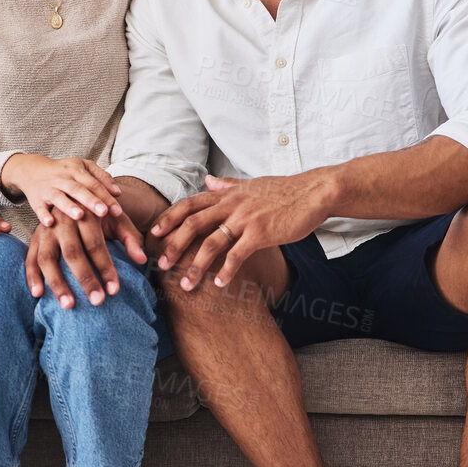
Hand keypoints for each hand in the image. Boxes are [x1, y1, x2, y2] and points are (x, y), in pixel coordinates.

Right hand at [1, 153, 121, 225]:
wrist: (32, 170)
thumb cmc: (64, 172)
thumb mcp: (83, 168)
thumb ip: (102, 178)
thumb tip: (118, 193)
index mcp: (76, 170)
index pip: (93, 183)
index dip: (106, 197)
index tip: (118, 211)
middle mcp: (63, 179)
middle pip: (78, 189)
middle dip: (91, 201)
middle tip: (104, 212)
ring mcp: (48, 189)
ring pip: (59, 197)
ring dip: (68, 206)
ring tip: (79, 216)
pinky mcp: (36, 199)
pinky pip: (39, 208)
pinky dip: (43, 215)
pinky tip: (50, 223)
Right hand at [25, 209, 147, 308]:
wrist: (74, 193)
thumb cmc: (100, 212)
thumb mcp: (117, 218)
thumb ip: (130, 238)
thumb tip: (141, 260)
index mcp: (85, 212)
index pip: (95, 244)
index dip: (105, 267)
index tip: (115, 289)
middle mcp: (63, 219)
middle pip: (73, 252)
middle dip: (85, 278)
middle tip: (97, 301)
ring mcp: (46, 229)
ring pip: (48, 257)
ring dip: (57, 282)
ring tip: (69, 306)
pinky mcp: (35, 237)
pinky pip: (30, 258)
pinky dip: (32, 276)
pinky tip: (38, 295)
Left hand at [150, 173, 328, 290]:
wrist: (313, 193)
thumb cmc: (284, 191)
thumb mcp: (252, 184)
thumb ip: (227, 184)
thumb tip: (208, 179)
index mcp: (227, 194)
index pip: (189, 204)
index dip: (170, 218)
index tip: (154, 234)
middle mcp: (231, 204)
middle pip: (193, 224)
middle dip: (174, 246)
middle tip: (161, 266)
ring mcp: (245, 218)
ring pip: (211, 244)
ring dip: (196, 267)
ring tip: (186, 286)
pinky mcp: (260, 233)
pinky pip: (237, 255)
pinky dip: (226, 271)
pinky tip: (220, 285)